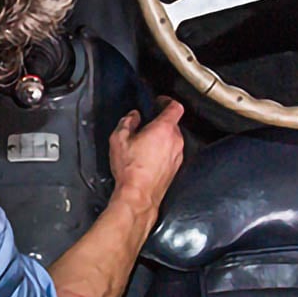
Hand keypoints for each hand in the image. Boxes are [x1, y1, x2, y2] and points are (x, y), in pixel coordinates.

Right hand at [108, 98, 184, 220]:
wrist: (139, 195)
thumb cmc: (130, 169)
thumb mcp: (119, 139)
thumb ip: (127, 122)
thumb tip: (133, 117)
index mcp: (164, 129)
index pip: (175, 107)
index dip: (167, 101)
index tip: (159, 102)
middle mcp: (175, 141)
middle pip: (173, 124)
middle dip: (160, 123)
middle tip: (145, 126)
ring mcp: (178, 156)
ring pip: (173, 140)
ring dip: (161, 139)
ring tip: (144, 144)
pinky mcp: (176, 168)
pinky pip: (171, 153)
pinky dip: (163, 152)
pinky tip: (148, 158)